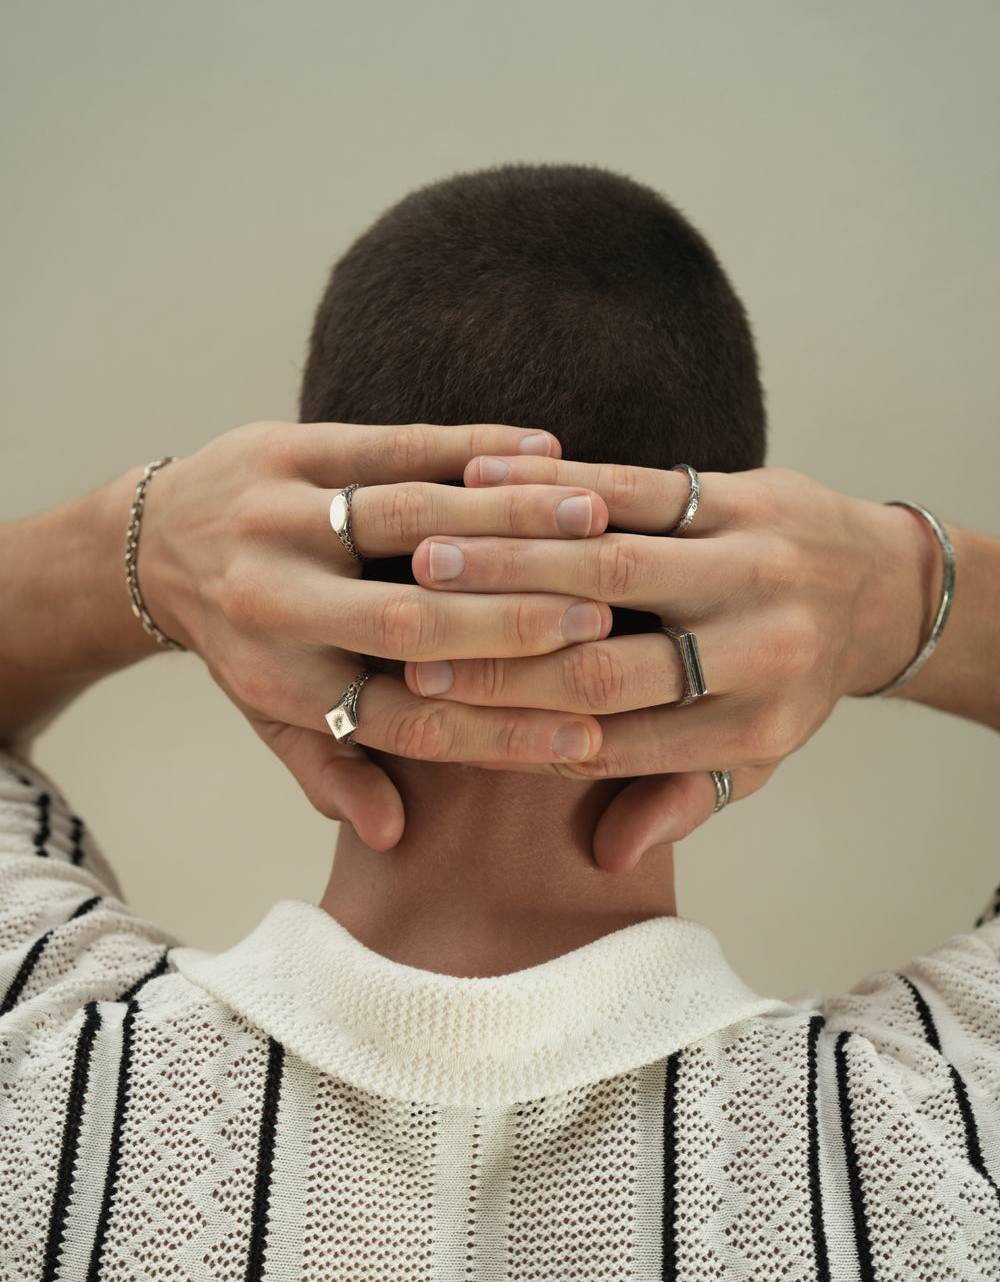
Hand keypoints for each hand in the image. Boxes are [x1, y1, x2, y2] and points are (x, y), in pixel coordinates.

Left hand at [137, 422, 612, 848]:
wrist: (149, 540)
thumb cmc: (239, 641)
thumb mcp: (272, 714)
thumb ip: (330, 769)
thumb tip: (392, 837)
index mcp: (279, 681)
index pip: (406, 720)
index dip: (500, 731)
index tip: (587, 735)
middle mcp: (274, 603)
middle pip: (411, 621)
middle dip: (517, 624)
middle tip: (606, 622)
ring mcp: (275, 518)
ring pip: (408, 519)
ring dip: (510, 519)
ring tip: (596, 520)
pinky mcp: (286, 448)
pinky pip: (393, 444)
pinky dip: (473, 447)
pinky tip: (544, 449)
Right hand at [404, 461, 935, 868]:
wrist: (885, 586)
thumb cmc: (795, 683)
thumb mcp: (752, 757)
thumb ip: (679, 796)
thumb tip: (607, 857)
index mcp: (752, 725)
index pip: (613, 739)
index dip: (519, 732)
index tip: (440, 718)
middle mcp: (760, 648)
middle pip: (607, 659)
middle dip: (498, 656)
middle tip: (410, 645)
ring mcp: (756, 564)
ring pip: (614, 562)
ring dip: (511, 560)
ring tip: (427, 557)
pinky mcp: (749, 496)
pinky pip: (639, 487)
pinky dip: (557, 486)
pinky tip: (487, 480)